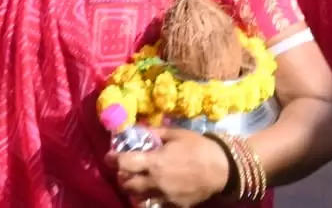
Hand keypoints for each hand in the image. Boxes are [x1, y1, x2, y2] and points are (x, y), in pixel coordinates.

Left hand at [108, 128, 231, 206]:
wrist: (222, 168)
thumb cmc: (199, 147)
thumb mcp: (176, 134)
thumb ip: (155, 132)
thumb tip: (140, 130)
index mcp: (154, 162)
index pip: (124, 163)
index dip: (113, 159)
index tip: (110, 156)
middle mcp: (155, 182)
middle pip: (127, 184)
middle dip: (122, 176)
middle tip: (124, 169)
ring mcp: (165, 196)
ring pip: (138, 197)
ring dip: (134, 189)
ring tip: (137, 181)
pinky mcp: (174, 205)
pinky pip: (156, 204)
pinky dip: (151, 198)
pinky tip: (154, 191)